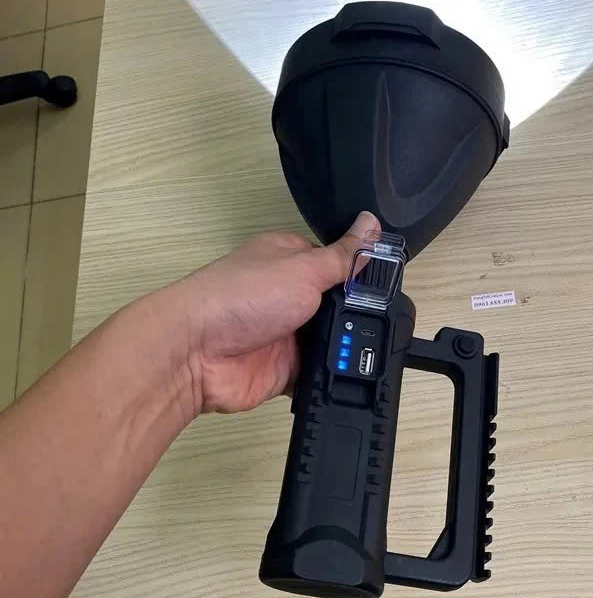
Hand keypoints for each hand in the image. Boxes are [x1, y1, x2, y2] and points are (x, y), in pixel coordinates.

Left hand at [146, 212, 378, 417]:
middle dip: (356, 314)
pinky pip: (318, 372)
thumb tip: (372, 224)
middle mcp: (288, 294)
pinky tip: (347, 373)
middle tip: (382, 321)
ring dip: (343, 345)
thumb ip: (344, 255)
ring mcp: (286, 331)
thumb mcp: (304, 268)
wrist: (196, 353)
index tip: (390, 283)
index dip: (362, 273)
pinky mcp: (284, 367)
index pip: (338, 261)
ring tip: (366, 349)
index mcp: (291, 259)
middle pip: (338, 304)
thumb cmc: (240, 296)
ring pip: (331, 339)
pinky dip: (330, 374)